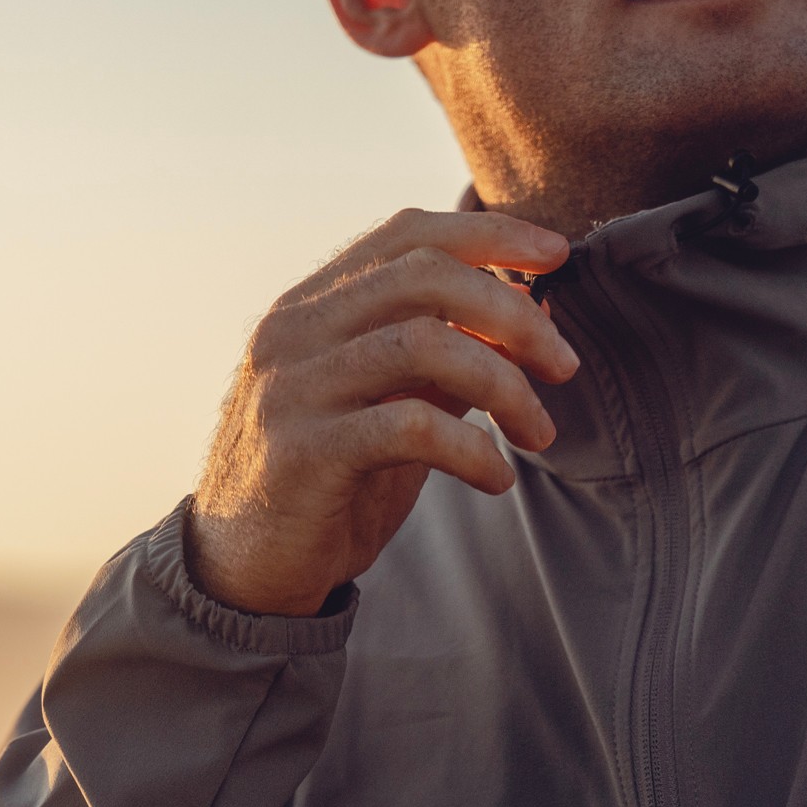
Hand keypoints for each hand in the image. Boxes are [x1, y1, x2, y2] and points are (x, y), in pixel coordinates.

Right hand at [190, 209, 577, 615]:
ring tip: (538, 433)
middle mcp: (293, 331)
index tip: (556, 255)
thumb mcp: (392, 407)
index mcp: (312, 306)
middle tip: (564, 365)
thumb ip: (445, 360)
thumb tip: (531, 318)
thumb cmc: (328, 486)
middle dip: (514, 313)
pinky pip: (410, 427)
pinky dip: (472, 449)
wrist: (243, 573)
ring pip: (423, 343)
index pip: (405, 235)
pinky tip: (496, 479)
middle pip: (425, 277)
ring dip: (503, 384)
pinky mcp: (303, 452)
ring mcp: (293, 388)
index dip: (489, 234)